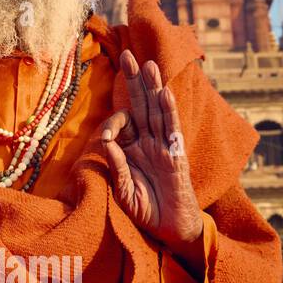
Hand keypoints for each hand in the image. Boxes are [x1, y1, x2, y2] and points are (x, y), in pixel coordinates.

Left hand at [100, 51, 202, 253]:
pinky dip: (169, 111)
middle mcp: (148, 142)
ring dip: (153, 87)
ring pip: (157, 111)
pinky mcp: (176, 155)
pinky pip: (172, 129)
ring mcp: (163, 146)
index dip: (112, 123)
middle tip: (127, 54)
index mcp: (132, 148)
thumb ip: (115, 167)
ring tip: (149, 64)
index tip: (106, 137)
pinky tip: (164, 93)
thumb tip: (107, 142)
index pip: (122, 123)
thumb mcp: (122, 191)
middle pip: (141, 105)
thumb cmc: (145, 210)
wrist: (169, 228)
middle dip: (134, 80)